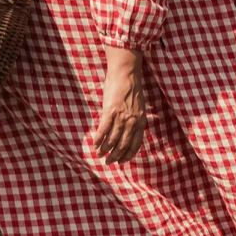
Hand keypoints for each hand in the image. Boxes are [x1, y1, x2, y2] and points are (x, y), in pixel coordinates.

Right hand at [94, 48, 146, 163]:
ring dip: (105, 149)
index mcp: (141, 122)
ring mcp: (121, 118)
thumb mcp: (138, 107)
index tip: (121, 161)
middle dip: (115, 156)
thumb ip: (134, 119)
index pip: (135, 145)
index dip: (127, 155)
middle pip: (123, 145)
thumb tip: (126, 131)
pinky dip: (98, 139)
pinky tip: (94, 144)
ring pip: (112, 140)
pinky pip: (103, 130)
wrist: (126, 73)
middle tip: (108, 162)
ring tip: (99, 154)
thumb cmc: (131, 88)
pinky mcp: (110, 112)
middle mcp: (132, 122)